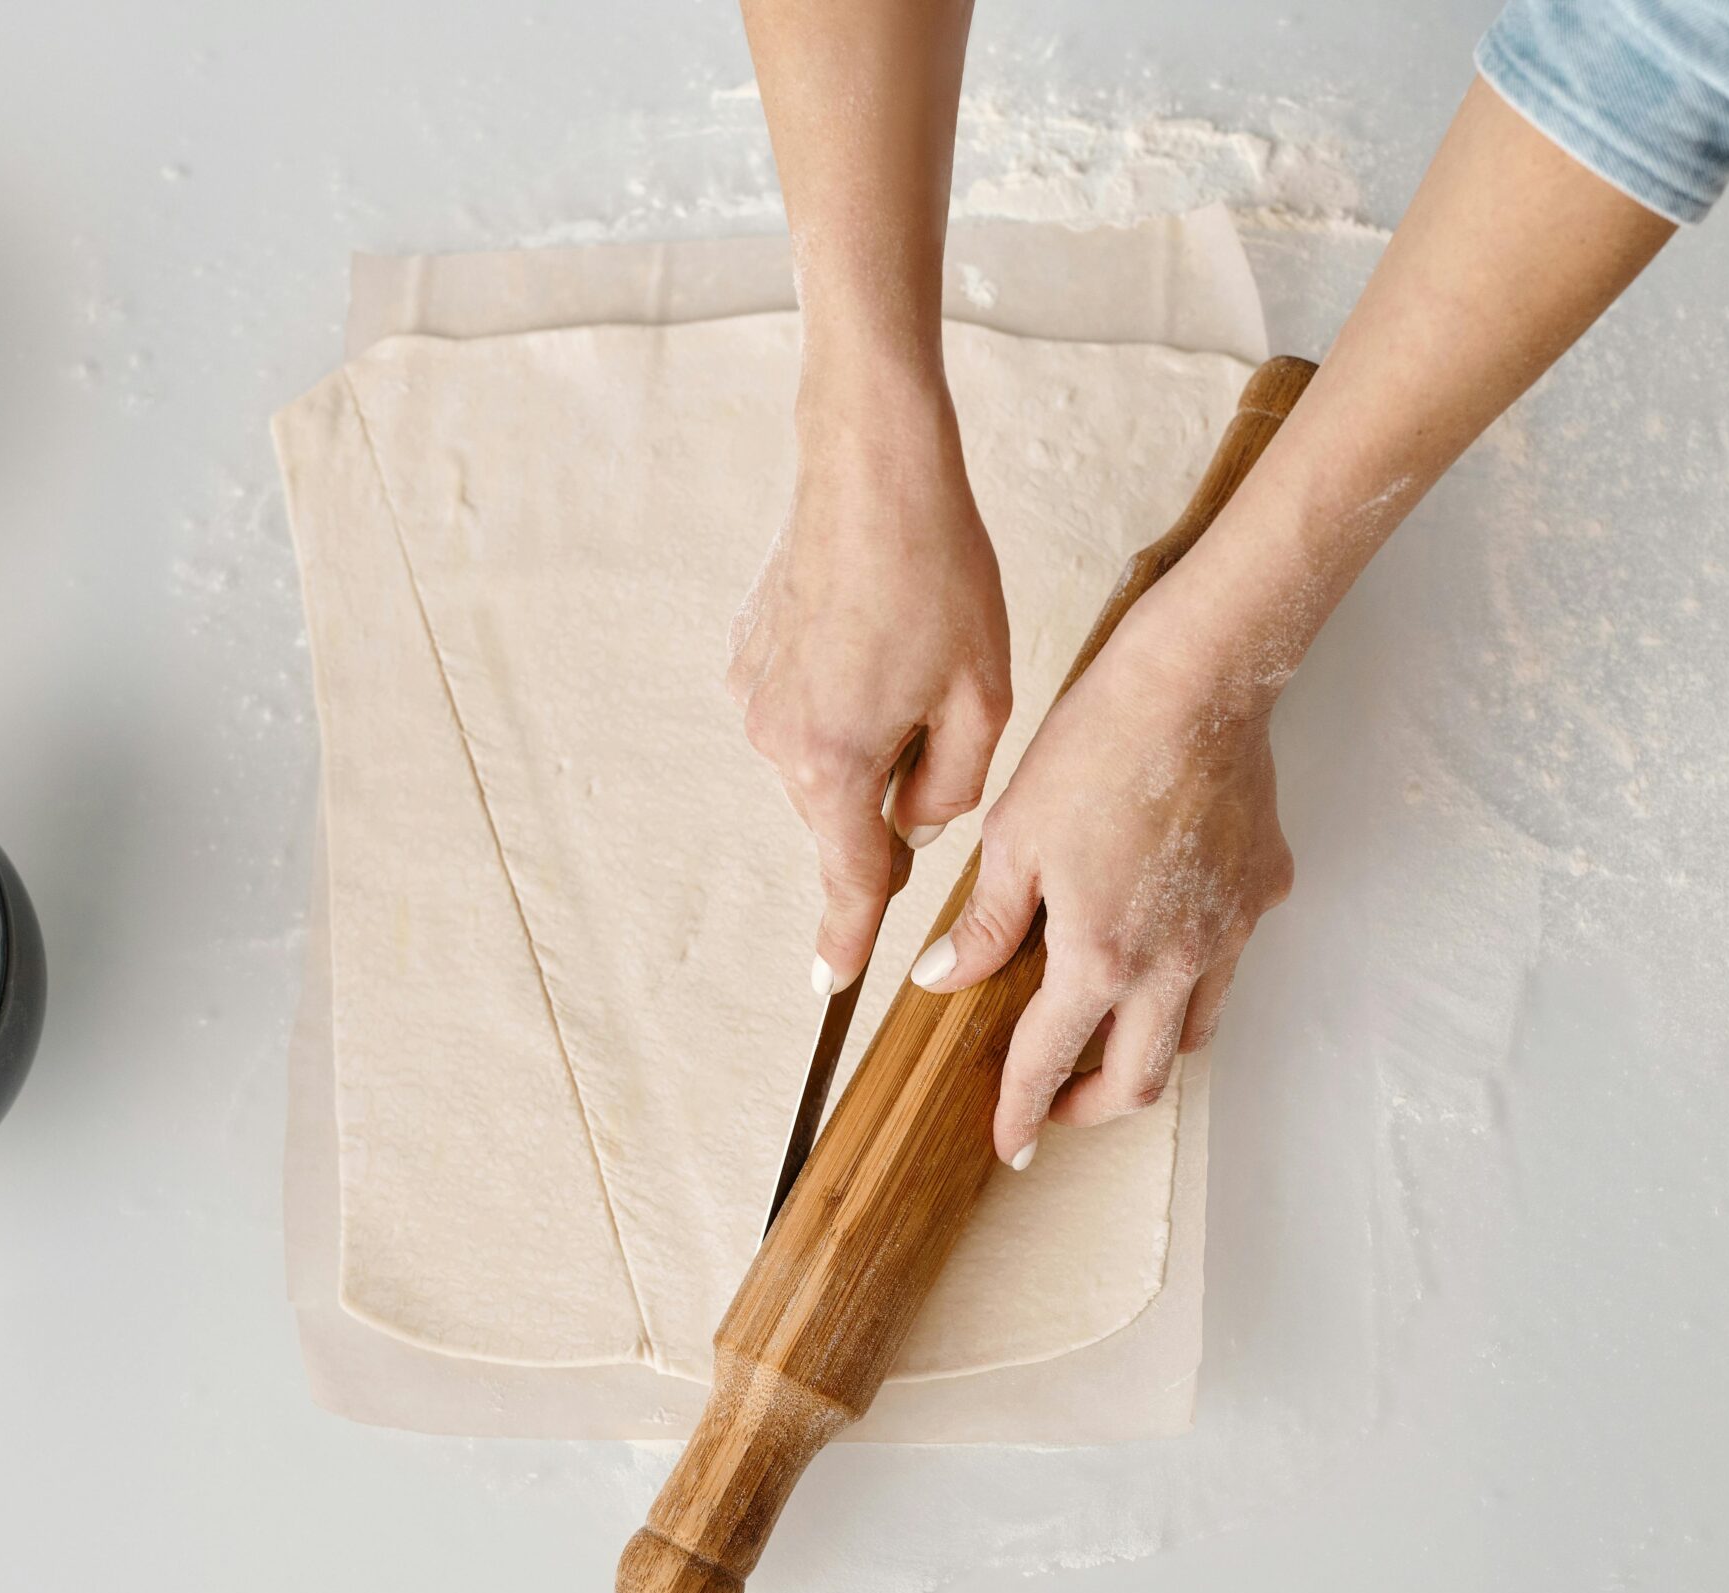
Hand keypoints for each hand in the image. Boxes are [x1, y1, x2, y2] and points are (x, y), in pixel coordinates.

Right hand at [728, 373, 1012, 991]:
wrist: (870, 469)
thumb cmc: (936, 574)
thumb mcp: (982, 697)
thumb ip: (954, 790)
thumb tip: (915, 824)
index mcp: (837, 762)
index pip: (851, 878)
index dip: (848, 938)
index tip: (831, 987)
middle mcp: (776, 741)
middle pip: (844, 813)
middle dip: (892, 793)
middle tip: (943, 712)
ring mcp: (752, 698)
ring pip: (826, 760)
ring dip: (869, 737)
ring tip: (908, 657)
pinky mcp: (746, 658)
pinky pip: (803, 710)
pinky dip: (840, 695)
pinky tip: (871, 636)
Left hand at [909, 571, 1292, 1165]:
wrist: (1196, 682)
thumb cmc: (1098, 746)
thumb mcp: (1013, 838)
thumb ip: (985, 924)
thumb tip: (946, 977)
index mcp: (1101, 956)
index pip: (1047, 1061)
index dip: (1022, 1111)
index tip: (1009, 1143)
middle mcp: (1175, 963)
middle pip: (1142, 1081)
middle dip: (1092, 1107)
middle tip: (1056, 1105)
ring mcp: (1229, 932)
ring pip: (1194, 1032)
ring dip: (1148, 1052)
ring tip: (1107, 1037)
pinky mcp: (1262, 894)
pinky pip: (1228, 961)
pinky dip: (1191, 978)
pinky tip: (1160, 943)